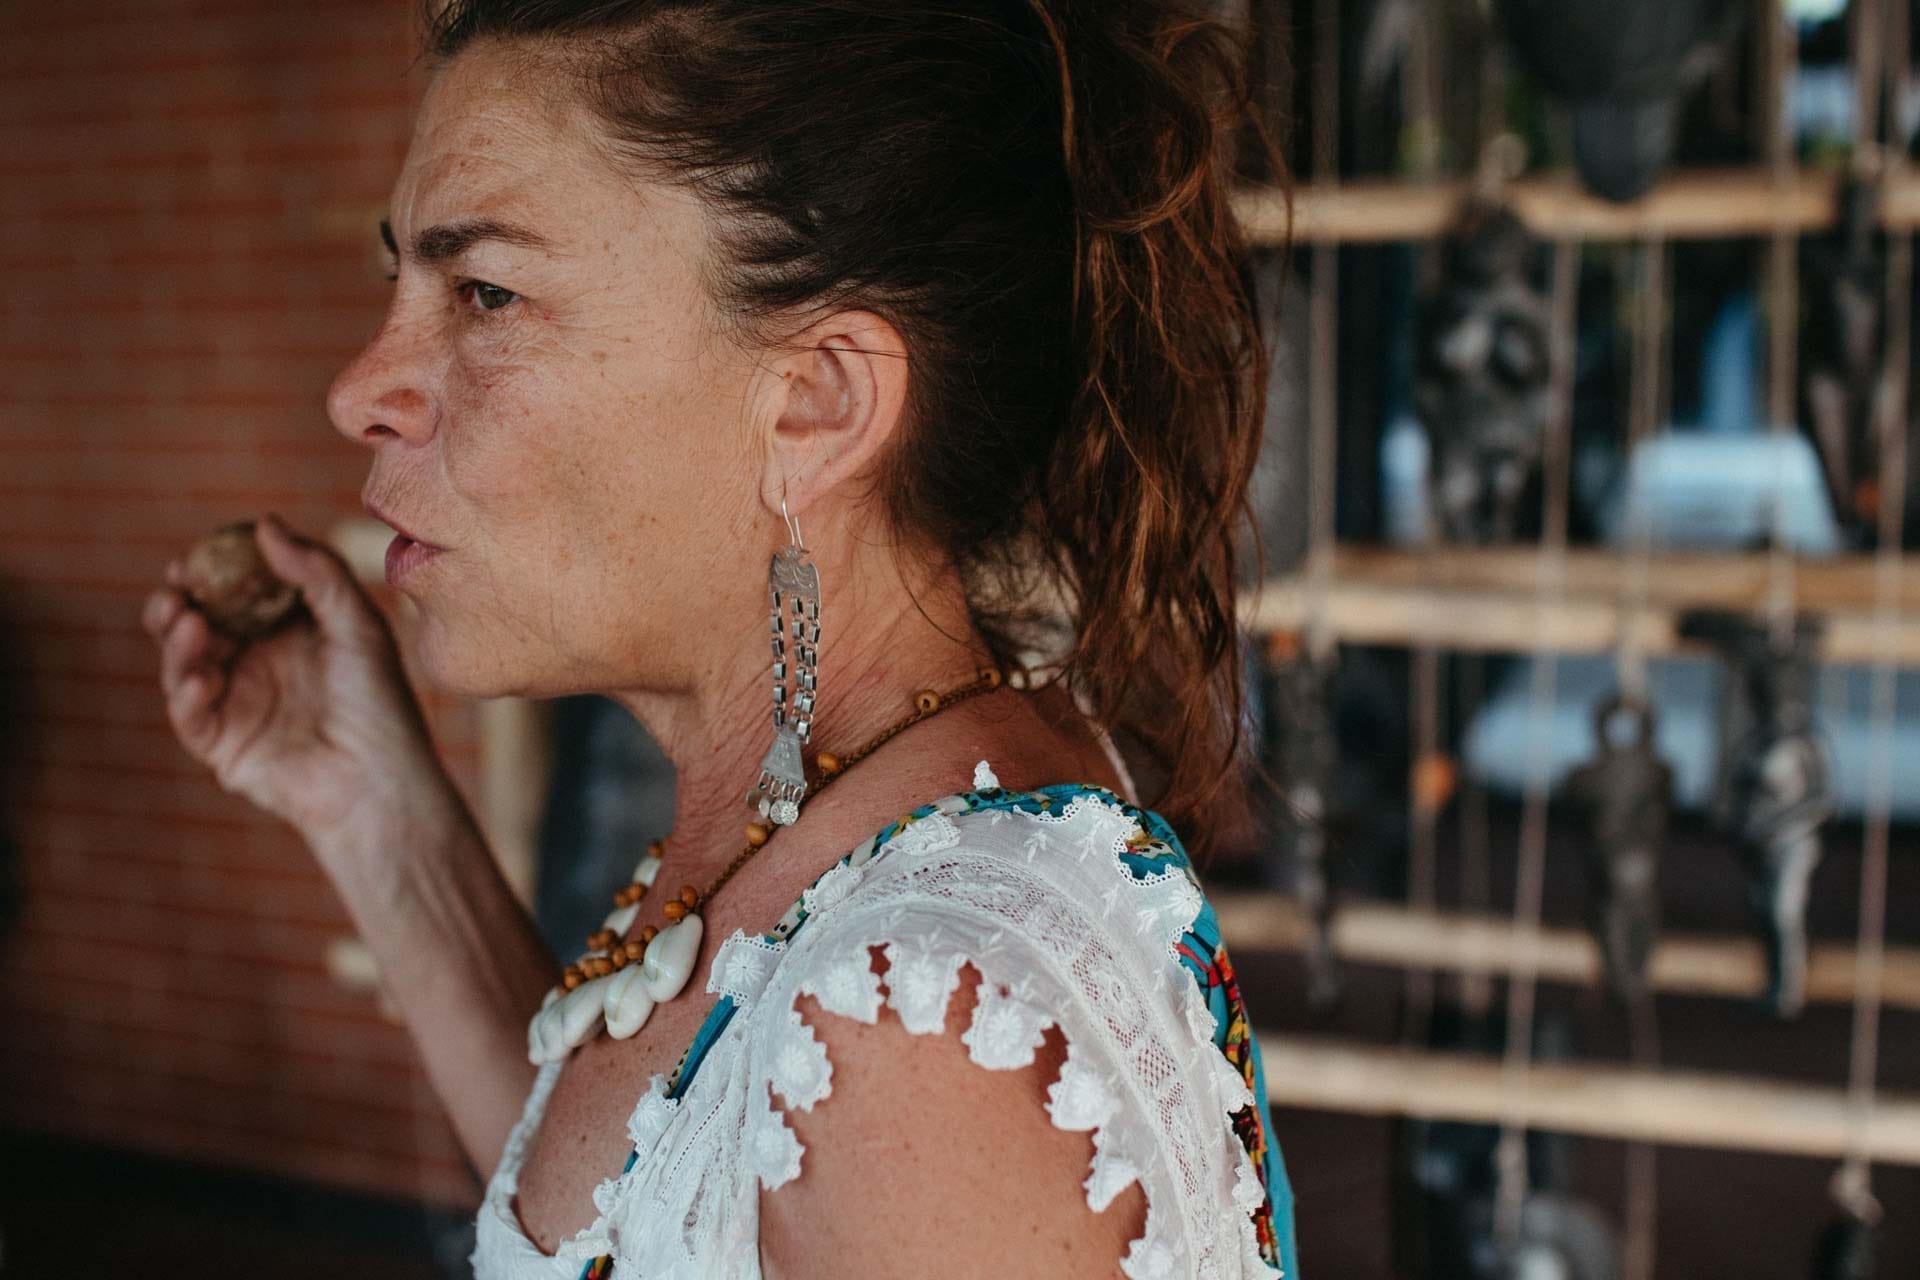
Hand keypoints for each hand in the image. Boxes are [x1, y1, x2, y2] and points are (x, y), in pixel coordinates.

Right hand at [142, 514, 453, 849]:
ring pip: (183, 663)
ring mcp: (236, 702)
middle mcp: (257, 663)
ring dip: (177, 641)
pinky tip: (198, 677)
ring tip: (189, 623)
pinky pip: (190, 715)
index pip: (238, 592)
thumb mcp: (359, 625)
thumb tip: (264, 524)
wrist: (380, 781)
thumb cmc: (380, 703)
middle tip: (178, 585)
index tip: (198, 554)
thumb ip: (317, 572)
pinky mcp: (223, 743)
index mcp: (289, 632)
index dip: (214, 573)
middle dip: (179, 602)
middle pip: (199, 623)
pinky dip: (185, 692)